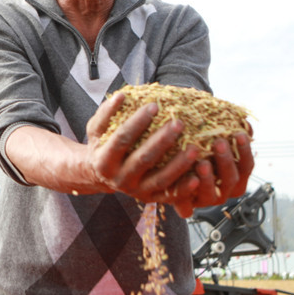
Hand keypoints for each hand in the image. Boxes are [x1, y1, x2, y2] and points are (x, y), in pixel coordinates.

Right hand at [85, 92, 199, 203]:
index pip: (122, 139)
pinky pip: (170, 195)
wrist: (100, 176)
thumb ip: (106, 113)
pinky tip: (197, 178)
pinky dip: (184, 189)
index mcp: (104, 161)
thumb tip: (121, 95)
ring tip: (195, 148)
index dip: (137, 122)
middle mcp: (120, 179)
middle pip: (143, 159)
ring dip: (179, 164)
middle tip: (179, 122)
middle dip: (162, 140)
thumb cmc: (102, 145)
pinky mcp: (150, 199)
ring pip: (160, 179)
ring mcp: (136, 191)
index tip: (154, 106)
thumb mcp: (96, 129)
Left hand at [171, 131, 254, 217]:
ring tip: (202, 163)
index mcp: (235, 175)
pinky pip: (188, 206)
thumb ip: (227, 131)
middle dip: (226, 161)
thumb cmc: (196, 149)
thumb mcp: (212, 138)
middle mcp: (222, 190)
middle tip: (219, 143)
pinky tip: (184, 181)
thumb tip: (244, 121)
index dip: (244, 151)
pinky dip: (186, 195)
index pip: (246, 166)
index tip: (239, 134)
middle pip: (230, 179)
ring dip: (208, 179)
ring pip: (211, 193)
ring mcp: (205, 199)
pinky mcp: (186, 206)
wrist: (167, 167)